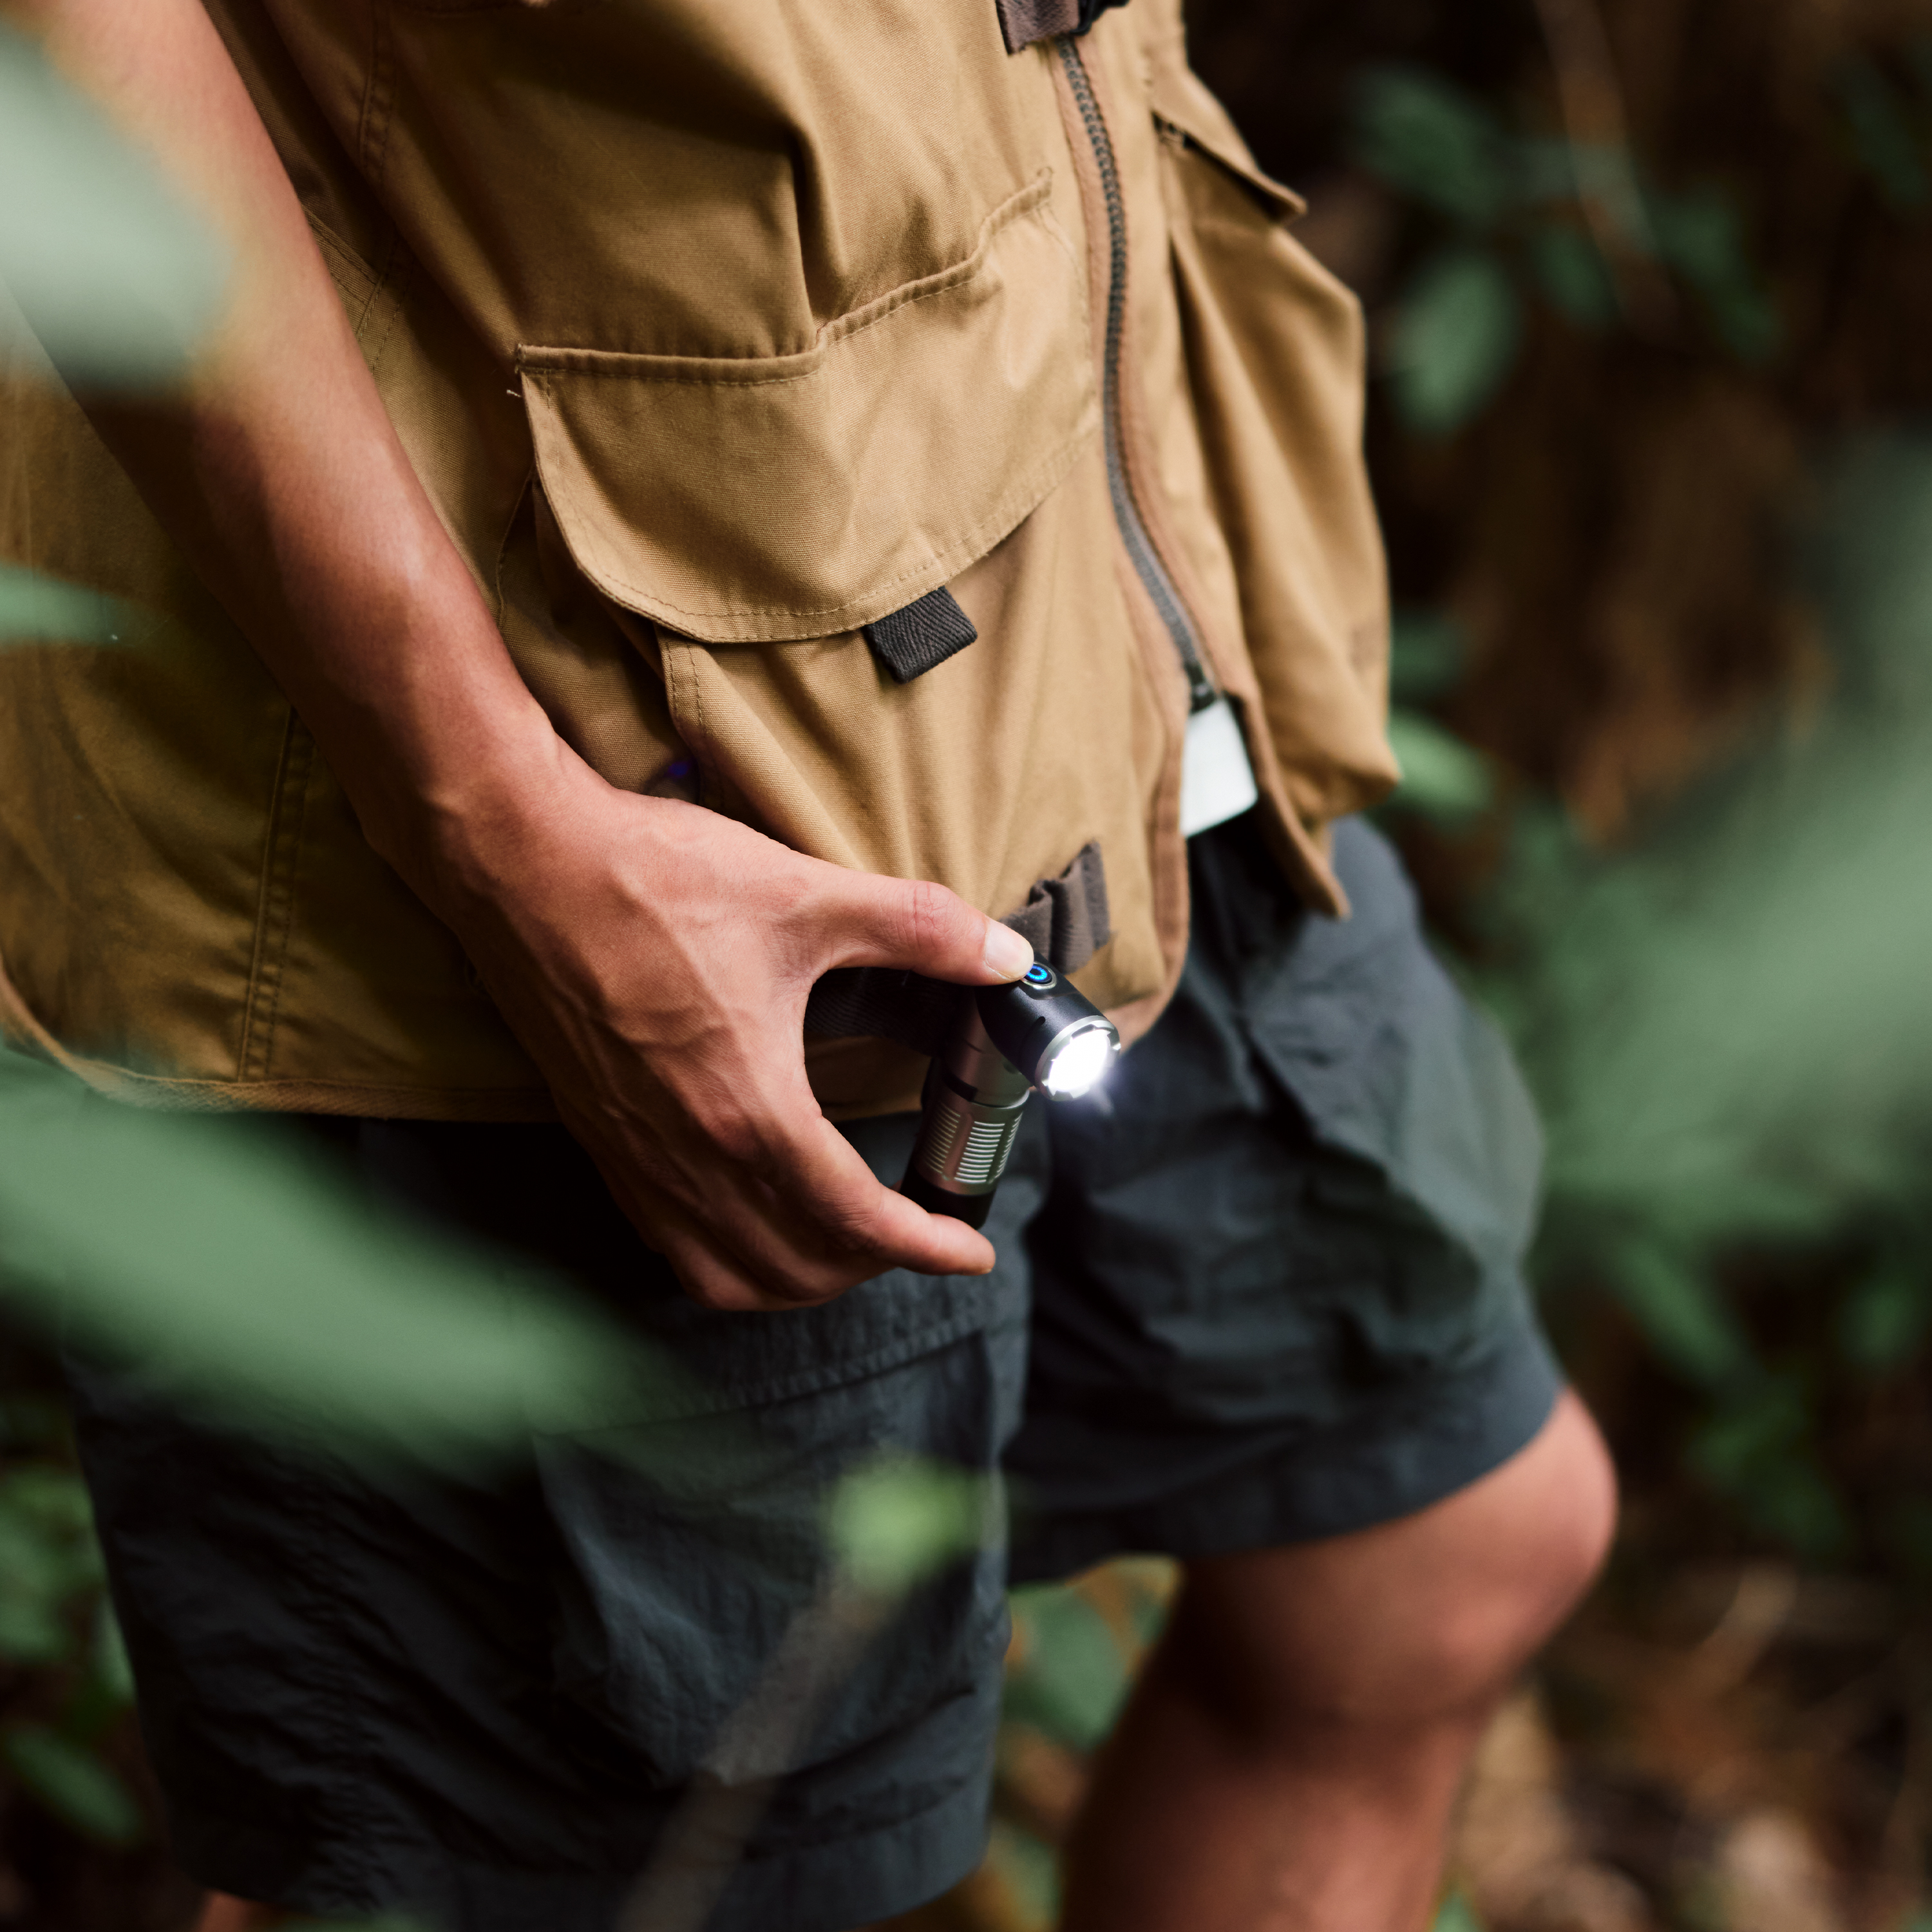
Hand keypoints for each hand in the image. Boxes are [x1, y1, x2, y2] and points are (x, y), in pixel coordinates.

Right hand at [435, 742, 1035, 1310]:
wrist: (522, 864)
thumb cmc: (653, 879)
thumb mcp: (808, 896)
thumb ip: (921, 930)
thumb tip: (1006, 955)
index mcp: (750, 1110)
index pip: (857, 1220)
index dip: (927, 1248)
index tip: (971, 1256)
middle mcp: (688, 1156)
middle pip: (799, 1267)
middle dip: (874, 1266)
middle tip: (920, 1233)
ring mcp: (636, 1158)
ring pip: (730, 1276)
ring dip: (801, 1278)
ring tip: (847, 1244)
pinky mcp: (600, 1142)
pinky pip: (670, 1245)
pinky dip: (728, 1262)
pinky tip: (754, 1220)